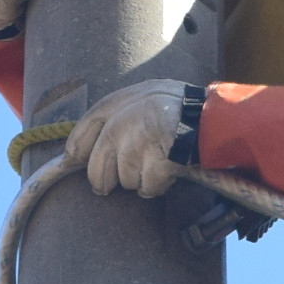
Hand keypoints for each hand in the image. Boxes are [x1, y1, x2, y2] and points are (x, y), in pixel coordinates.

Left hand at [74, 79, 193, 197]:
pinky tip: (168, 171)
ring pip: (125, 180)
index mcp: (119, 103)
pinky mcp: (154, 162)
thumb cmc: (180, 107)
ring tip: (157, 162)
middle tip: (113, 183)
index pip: (84, 130)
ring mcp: (138, 143)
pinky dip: (157, 185)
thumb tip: (83, 149)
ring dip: (139, 179)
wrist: (213, 117)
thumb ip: (119, 115)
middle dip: (104, 180)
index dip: (75, 151)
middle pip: (97, 168)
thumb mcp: (145, 96)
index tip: (71, 163)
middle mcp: (122, 122)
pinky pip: (147, 187)